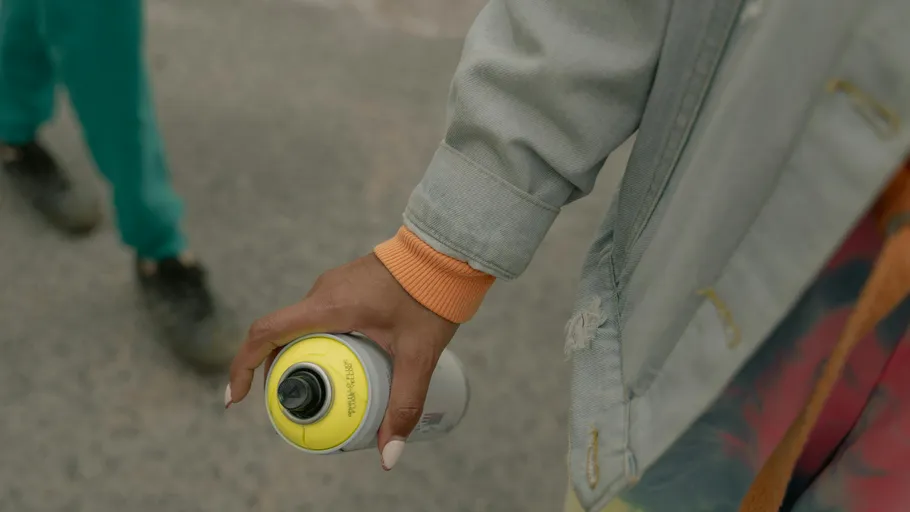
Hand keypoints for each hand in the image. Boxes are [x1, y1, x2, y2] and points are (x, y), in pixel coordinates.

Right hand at [226, 254, 457, 469]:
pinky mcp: (347, 285)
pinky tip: (344, 363)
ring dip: (301, 356)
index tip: (237, 399)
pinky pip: (320, 317)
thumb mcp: (418, 356)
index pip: (265, 333)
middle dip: (277, 372)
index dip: (243, 366)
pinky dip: (319, 342)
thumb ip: (404, 404)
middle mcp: (323, 292)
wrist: (446, 253)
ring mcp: (334, 285)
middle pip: (281, 335)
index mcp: (328, 307)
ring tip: (320, 389)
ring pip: (301, 326)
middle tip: (291, 405)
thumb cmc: (431, 296)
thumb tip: (390, 454)